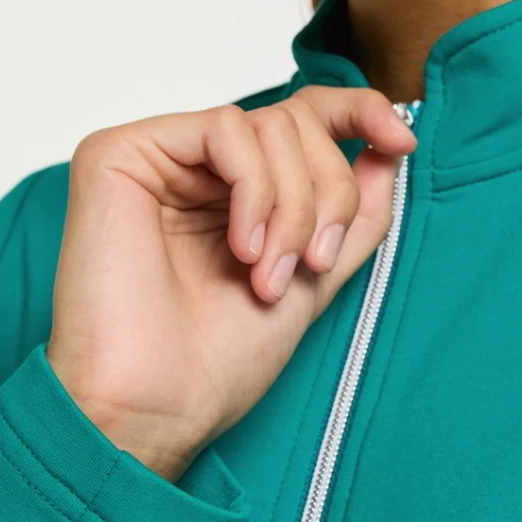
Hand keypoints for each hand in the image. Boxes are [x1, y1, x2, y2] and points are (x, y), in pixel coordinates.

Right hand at [45, 85, 416, 480]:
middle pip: (295, 122)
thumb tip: (394, 143)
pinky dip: (256, 189)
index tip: (403, 140)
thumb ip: (356, 212)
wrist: (155, 408)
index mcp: (231, 191)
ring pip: (267, 124)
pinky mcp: (119, 152)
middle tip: (316, 263)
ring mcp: (156, 157)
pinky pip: (225, 129)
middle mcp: (192, 166)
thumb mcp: (315, 278)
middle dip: (328, 192)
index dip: (358, 113)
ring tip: (271, 275)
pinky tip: (243, 248)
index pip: (301, 118)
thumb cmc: (216, 362)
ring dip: (295, 205)